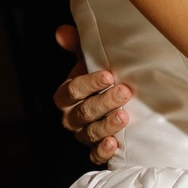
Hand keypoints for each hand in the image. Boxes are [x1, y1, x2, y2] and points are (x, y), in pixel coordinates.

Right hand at [53, 25, 132, 163]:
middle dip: (104, 102)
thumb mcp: (91, 60)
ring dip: (107, 125)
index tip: (108, 75)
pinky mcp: (96, 149)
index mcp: (67, 95)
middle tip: (125, 91)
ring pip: (90, 133)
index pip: (72, 91)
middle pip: (83, 112)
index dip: (88, 83)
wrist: (119, 103)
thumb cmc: (103, 78)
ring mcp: (83, 134)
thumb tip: (63, 31)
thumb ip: (78, 45)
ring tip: (124, 116)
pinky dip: (103, 152)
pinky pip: (95, 155)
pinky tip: (115, 144)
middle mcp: (71, 117)